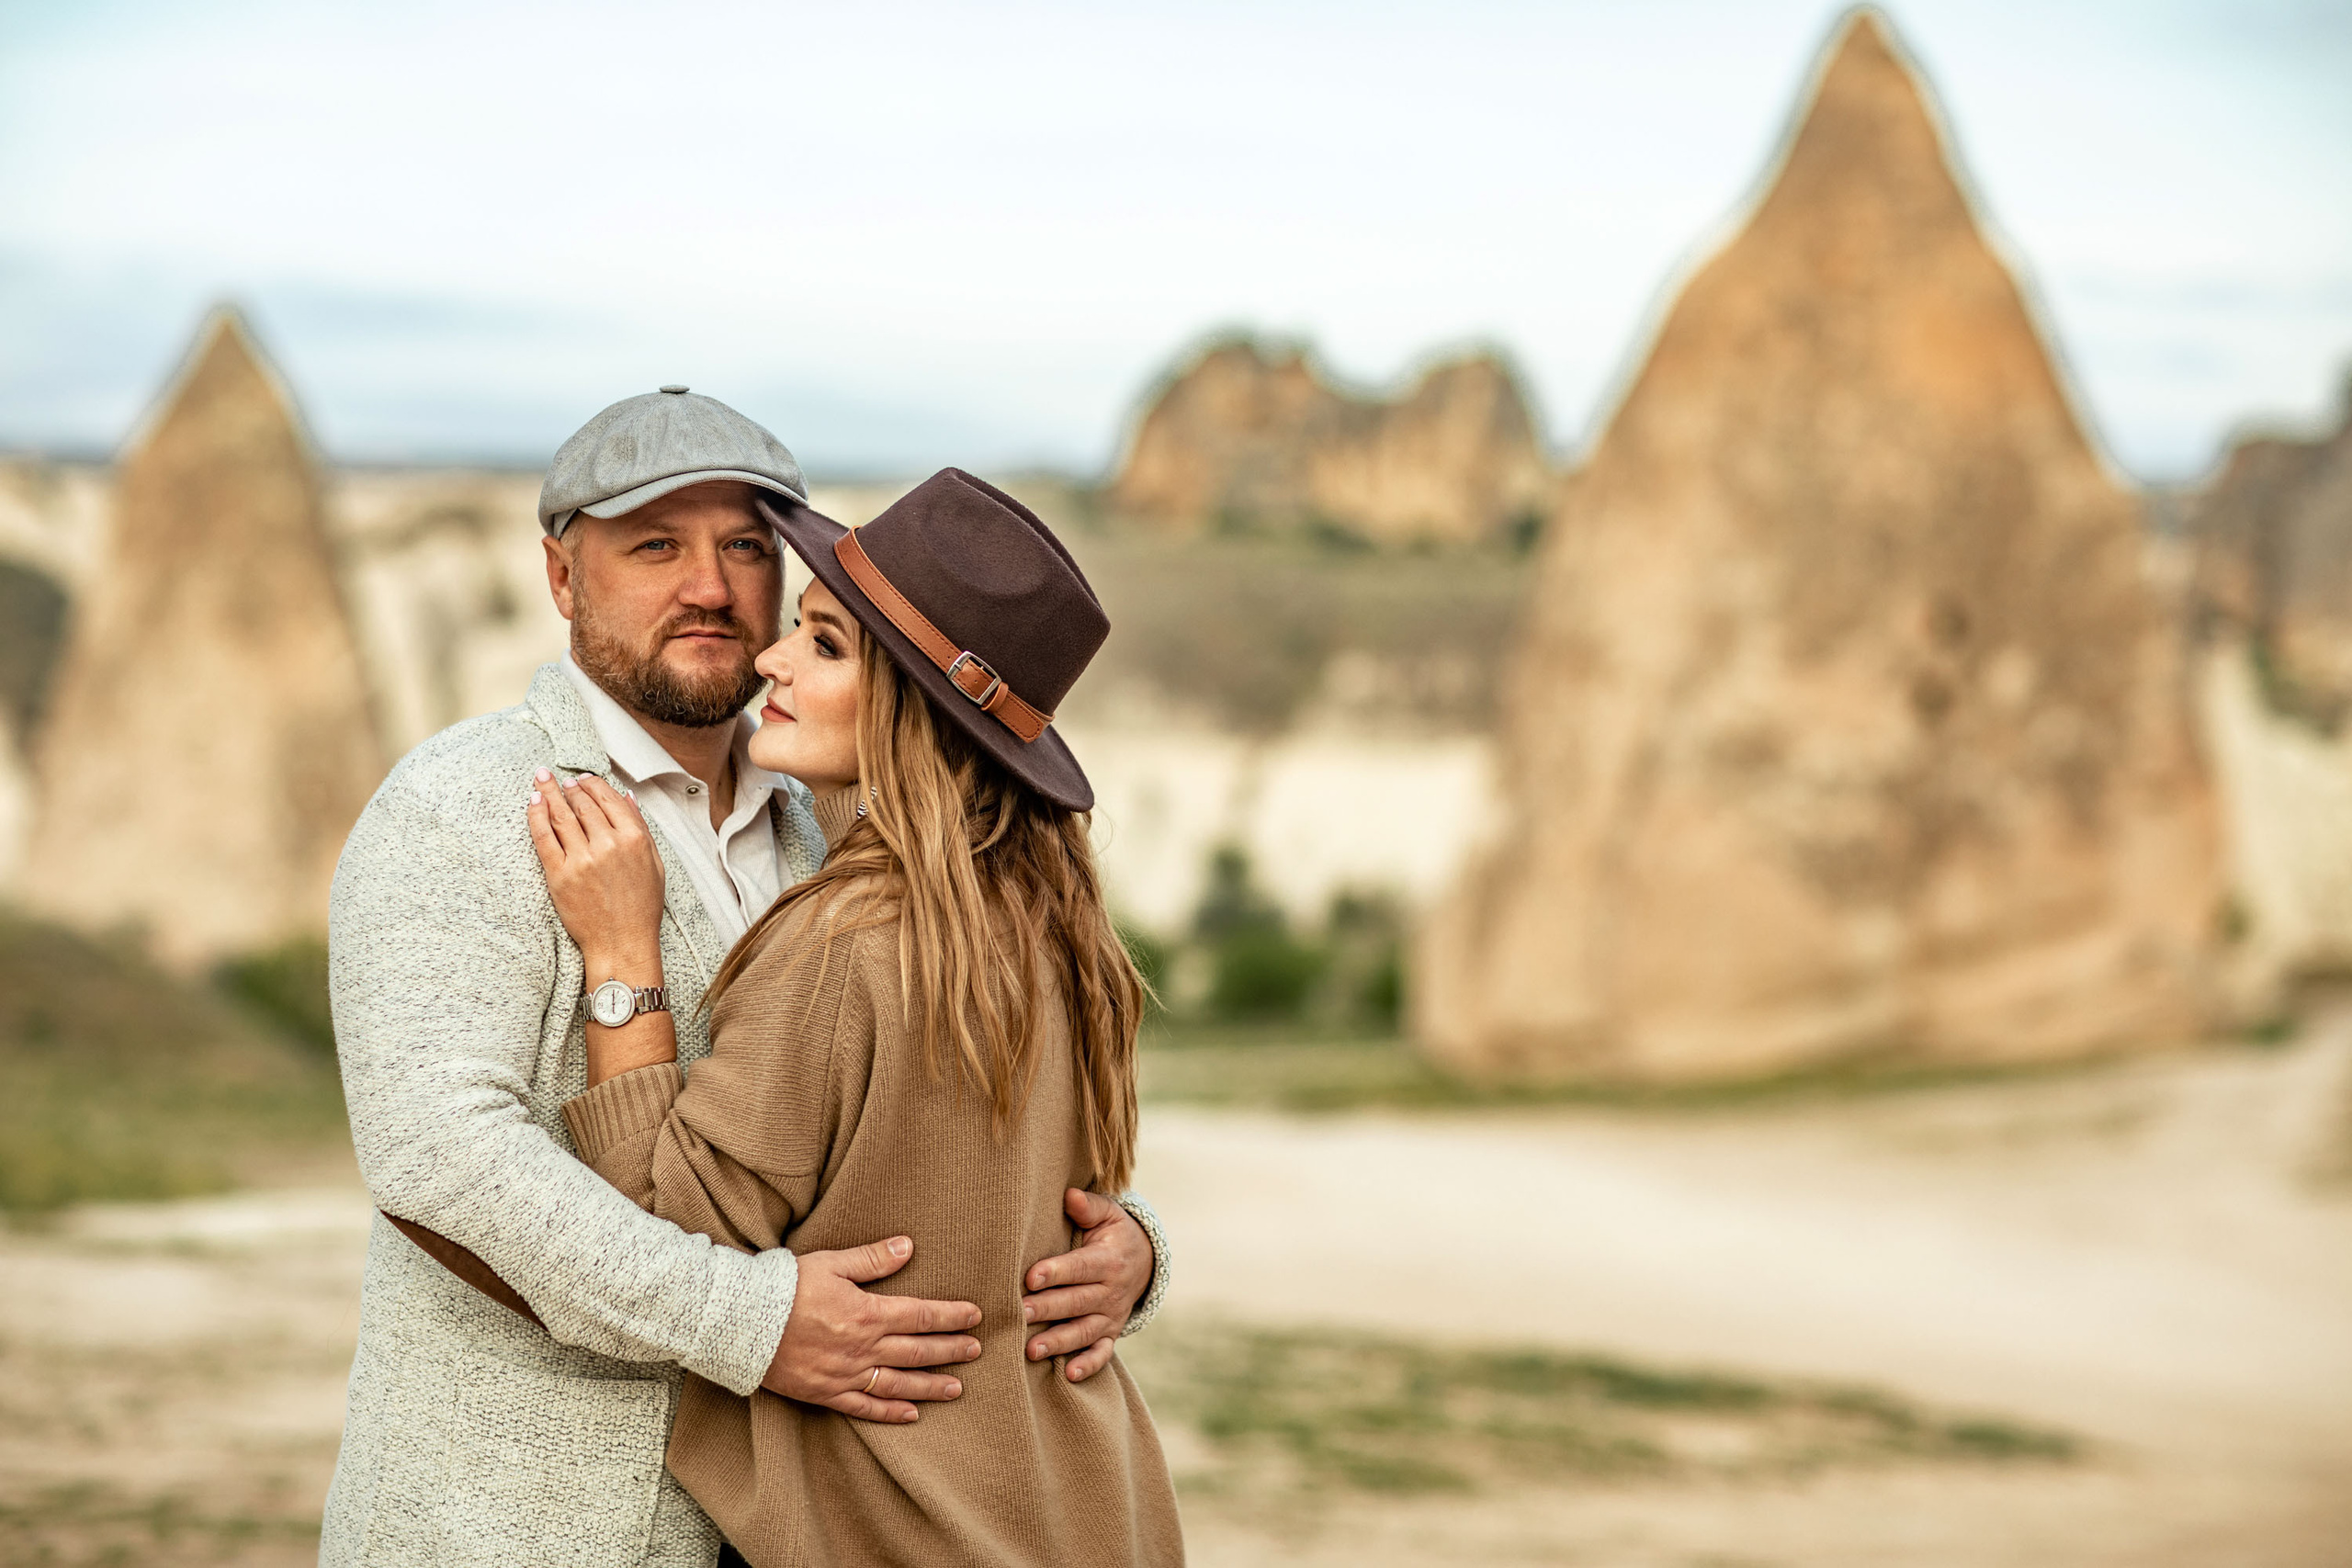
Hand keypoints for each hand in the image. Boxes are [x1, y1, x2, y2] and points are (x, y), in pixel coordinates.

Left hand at [526, 771, 664, 970]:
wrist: (622, 943)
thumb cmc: (641, 907)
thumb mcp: (654, 864)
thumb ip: (641, 827)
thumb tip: (627, 796)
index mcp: (633, 840)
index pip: (608, 800)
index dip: (592, 785)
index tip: (582, 778)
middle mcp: (608, 845)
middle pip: (583, 804)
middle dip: (569, 786)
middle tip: (559, 779)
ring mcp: (582, 860)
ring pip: (561, 815)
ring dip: (549, 792)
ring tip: (541, 780)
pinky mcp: (560, 875)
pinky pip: (544, 837)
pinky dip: (536, 815)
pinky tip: (533, 802)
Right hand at [764, 1236, 983, 1423]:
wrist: (741, 1322)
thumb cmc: (786, 1287)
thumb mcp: (831, 1263)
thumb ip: (872, 1259)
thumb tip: (908, 1247)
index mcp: (867, 1313)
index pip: (921, 1316)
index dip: (951, 1316)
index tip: (975, 1316)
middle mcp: (862, 1348)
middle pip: (917, 1351)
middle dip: (950, 1350)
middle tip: (977, 1351)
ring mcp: (845, 1374)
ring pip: (898, 1384)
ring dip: (930, 1386)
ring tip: (957, 1388)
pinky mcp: (825, 1393)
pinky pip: (864, 1408)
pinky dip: (890, 1414)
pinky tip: (911, 1416)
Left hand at [1020, 1189, 1151, 1382]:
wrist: (1143, 1260)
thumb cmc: (1112, 1233)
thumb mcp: (1107, 1214)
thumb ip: (1088, 1206)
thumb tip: (1069, 1195)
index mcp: (1107, 1260)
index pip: (1080, 1267)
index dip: (1056, 1272)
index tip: (1030, 1277)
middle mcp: (1111, 1290)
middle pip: (1077, 1302)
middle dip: (1049, 1308)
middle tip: (1020, 1313)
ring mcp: (1111, 1315)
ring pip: (1084, 1331)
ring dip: (1059, 1341)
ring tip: (1032, 1350)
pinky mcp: (1110, 1333)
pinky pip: (1103, 1352)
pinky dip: (1090, 1364)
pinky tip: (1070, 1374)